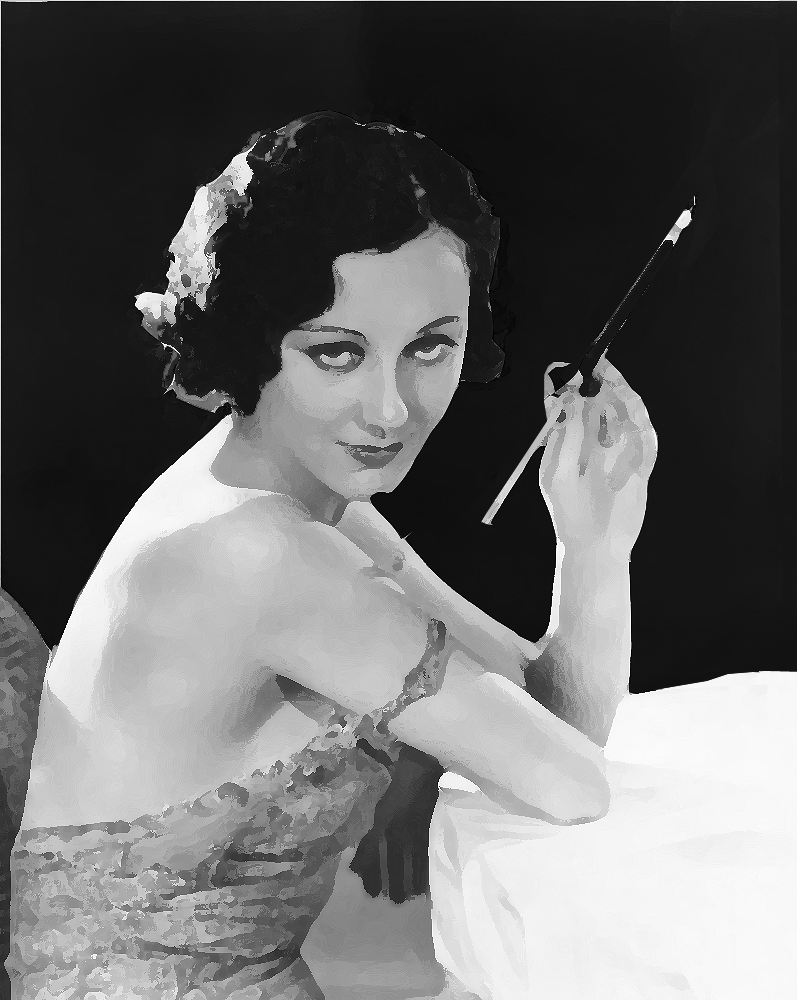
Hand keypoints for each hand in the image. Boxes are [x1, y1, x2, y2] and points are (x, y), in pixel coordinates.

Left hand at [538, 357, 657, 555]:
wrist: (593, 546)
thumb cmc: (569, 511)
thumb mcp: (557, 469)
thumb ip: (566, 435)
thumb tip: (573, 398)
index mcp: (574, 443)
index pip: (579, 405)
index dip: (581, 384)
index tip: (580, 367)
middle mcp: (599, 444)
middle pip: (609, 405)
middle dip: (607, 385)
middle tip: (603, 369)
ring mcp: (622, 455)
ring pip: (630, 417)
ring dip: (625, 399)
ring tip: (615, 384)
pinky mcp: (641, 468)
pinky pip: (647, 440)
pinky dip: (642, 423)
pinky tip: (634, 410)